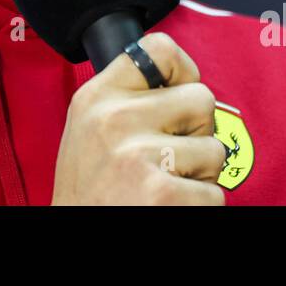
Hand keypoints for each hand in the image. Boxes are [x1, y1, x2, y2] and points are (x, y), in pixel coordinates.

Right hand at [50, 32, 226, 204]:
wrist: (71, 237)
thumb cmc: (88, 190)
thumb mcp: (88, 129)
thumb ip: (125, 100)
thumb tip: (178, 81)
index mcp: (96, 98)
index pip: (159, 49)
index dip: (184, 69)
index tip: (179, 91)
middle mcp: (114, 120)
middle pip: (201, 98)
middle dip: (197, 131)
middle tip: (171, 156)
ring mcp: (139, 156)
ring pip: (215, 149)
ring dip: (199, 174)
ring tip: (163, 186)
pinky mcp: (163, 194)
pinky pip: (214, 193)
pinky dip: (199, 206)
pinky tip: (167, 207)